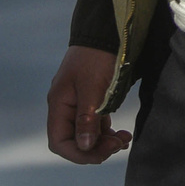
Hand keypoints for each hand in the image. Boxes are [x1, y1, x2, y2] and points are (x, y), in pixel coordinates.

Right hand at [45, 45, 129, 164]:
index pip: (59, 142)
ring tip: (125, 139)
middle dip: (95, 148)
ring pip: (87, 134)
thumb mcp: (92, 88)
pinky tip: (122, 133)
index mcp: (59, 104)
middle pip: (74, 141)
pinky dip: (108, 132)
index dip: (78, 154)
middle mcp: (66, 107)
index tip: (102, 153)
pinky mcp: (92, 100)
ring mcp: (79, 104)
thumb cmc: (97, 58)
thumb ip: (87, 118)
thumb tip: (83, 147)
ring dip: (104, 142)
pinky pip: (96, 124)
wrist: (108, 32)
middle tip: (119, 144)